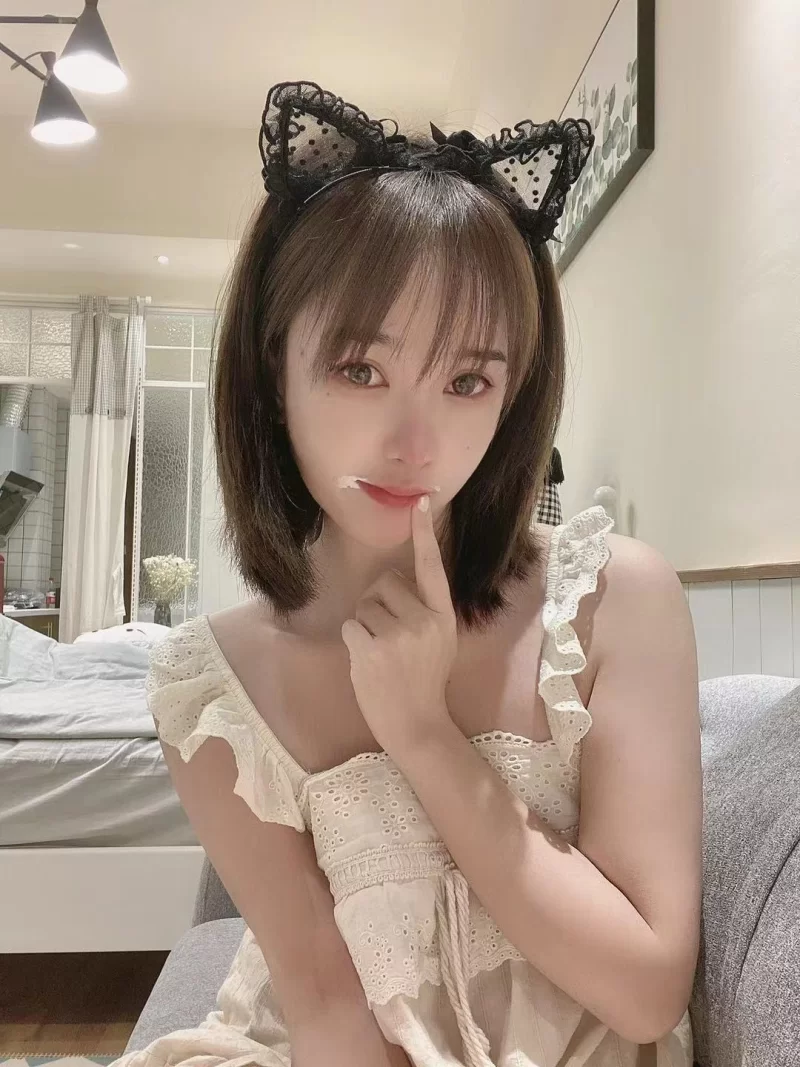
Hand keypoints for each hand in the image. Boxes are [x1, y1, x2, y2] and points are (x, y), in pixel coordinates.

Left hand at [341, 496, 456, 754]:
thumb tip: (394, 581)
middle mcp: (424, 620)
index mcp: (443, 615)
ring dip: (364, 625)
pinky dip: (352, 641)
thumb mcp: (438, 640)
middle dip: (377, 602)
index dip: (425, 534)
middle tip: (387, 635)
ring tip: (380, 653)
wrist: (417, 724)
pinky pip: (349, 626)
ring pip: (363, 605)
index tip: (420, 501)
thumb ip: (422, 610)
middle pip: (384, 583)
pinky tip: (367, 662)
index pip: (432, 567)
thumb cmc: (423, 680)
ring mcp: (398, 636)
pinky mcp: (371, 650)